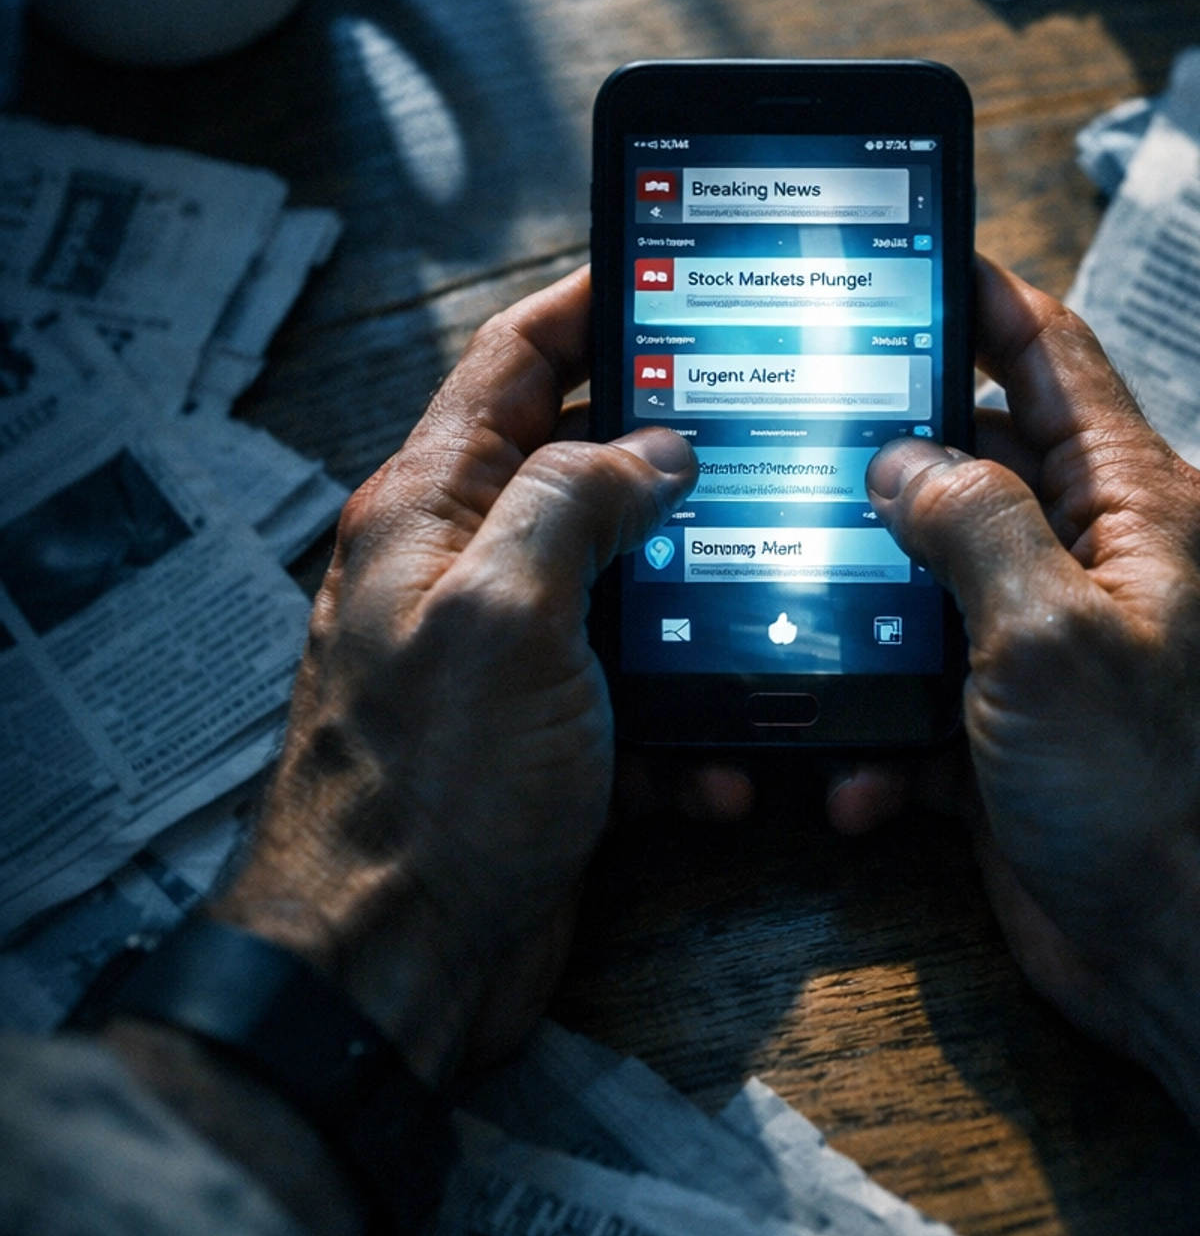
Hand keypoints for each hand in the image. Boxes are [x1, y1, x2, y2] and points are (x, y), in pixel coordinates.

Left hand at [211, 267, 694, 1086]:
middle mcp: (463, 570)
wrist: (391, 966)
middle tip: (773, 445)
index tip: (665, 269)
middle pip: (583, 471)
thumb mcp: (504, 613)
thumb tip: (651, 446)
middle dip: (677, 465)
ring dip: (703, 615)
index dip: (586, 305)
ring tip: (771, 623)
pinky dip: (690, 727)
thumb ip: (574, 502)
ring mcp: (508, 658)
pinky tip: (718, 767)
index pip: (512, 365)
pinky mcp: (548, 740)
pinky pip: (641, 701)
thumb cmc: (426, 791)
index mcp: (431, 512)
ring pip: (632, 592)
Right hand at [851, 258, 1199, 1181]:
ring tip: (795, 629)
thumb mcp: (1055, 632)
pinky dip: (882, 733)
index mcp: (1135, 510)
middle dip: (886, 467)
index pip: (1055, 361)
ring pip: (935, 595)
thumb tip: (909, 457)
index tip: (909, 261)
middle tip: (786, 447)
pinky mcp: (1022, 744)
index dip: (984, 302)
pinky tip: (858, 775)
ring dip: (866, 620)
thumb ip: (975, 524)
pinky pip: (930, 706)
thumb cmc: (1166, 794)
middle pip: (979, 472)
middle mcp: (1101, 568)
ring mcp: (1059, 657)